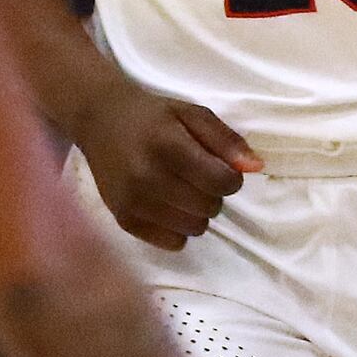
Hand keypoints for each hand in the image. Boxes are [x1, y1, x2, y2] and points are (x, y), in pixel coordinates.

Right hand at [71, 78, 259, 249]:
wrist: (100, 120)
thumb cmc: (153, 116)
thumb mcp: (192, 114)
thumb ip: (226, 140)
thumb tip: (256, 168)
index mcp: (168, 146)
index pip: (221, 182)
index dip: (231, 178)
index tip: (221, 168)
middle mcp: (148, 177)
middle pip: (210, 207)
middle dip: (213, 194)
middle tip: (198, 177)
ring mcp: (133, 202)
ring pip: (194, 228)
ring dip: (197, 212)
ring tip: (182, 190)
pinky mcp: (123, 220)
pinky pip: (172, 242)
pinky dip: (178, 228)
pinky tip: (168, 206)